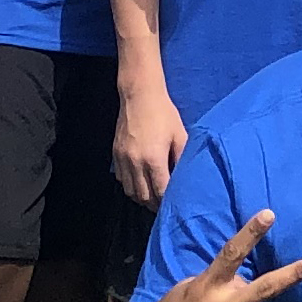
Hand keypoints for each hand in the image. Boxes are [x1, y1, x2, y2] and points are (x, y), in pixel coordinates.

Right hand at [112, 86, 189, 208]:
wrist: (139, 95)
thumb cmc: (164, 113)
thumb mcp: (180, 135)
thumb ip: (183, 158)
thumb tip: (186, 178)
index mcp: (154, 159)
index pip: (160, 191)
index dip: (167, 202)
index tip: (175, 205)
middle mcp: (136, 162)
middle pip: (144, 196)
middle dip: (155, 205)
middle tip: (164, 206)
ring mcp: (123, 159)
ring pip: (130, 191)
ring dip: (141, 198)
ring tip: (152, 198)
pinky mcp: (115, 154)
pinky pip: (121, 179)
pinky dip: (130, 186)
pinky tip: (140, 183)